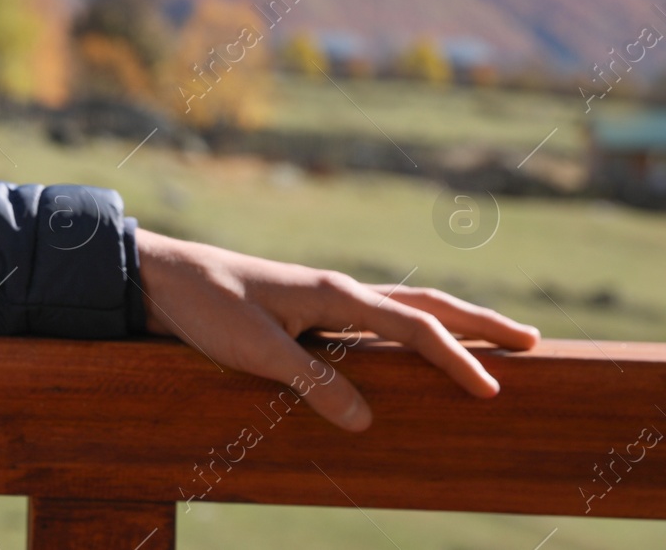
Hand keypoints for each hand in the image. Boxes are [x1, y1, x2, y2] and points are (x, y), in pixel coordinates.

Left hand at [135, 229, 540, 430]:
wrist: (164, 276)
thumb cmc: (207, 306)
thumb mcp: (256, 351)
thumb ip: (312, 383)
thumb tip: (367, 422)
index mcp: (334, 293)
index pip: (413, 327)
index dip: (456, 359)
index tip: (493, 390)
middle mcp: (338, 289)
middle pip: (425, 304)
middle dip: (479, 323)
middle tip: (532, 342)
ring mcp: (324, 297)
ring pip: (403, 307)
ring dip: (449, 322)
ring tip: (490, 337)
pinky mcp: (307, 309)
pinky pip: (374, 320)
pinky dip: (410, 329)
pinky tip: (414, 346)